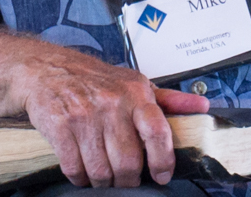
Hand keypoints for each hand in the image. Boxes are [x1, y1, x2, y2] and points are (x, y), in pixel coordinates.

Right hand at [20, 47, 208, 187]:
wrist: (48, 68)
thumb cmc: (96, 79)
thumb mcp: (135, 83)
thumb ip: (169, 100)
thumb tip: (202, 107)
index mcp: (135, 92)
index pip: (158, 131)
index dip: (163, 160)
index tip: (162, 175)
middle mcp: (112, 103)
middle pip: (128, 162)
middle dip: (129, 179)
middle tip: (126, 177)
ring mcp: (85, 115)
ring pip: (102, 172)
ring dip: (103, 181)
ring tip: (103, 170)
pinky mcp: (60, 127)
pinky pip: (75, 170)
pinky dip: (80, 178)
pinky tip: (83, 167)